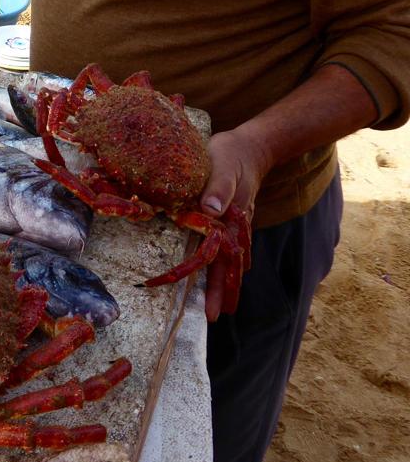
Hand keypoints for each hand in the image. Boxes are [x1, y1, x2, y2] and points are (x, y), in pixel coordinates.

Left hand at [198, 128, 272, 321]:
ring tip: (219, 305)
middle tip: (215, 317)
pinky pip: (227, 246)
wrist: (251, 144)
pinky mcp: (231, 216)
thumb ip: (218, 186)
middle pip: (229, 266)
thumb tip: (211, 211)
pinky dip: (225, 263)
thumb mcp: (223, 164)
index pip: (222, 260)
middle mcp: (236, 227)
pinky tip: (223, 271)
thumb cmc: (233, 153)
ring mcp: (235, 223)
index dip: (216, 286)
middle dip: (223, 291)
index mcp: (232, 221)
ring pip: (230, 258)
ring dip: (224, 281)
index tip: (212, 310)